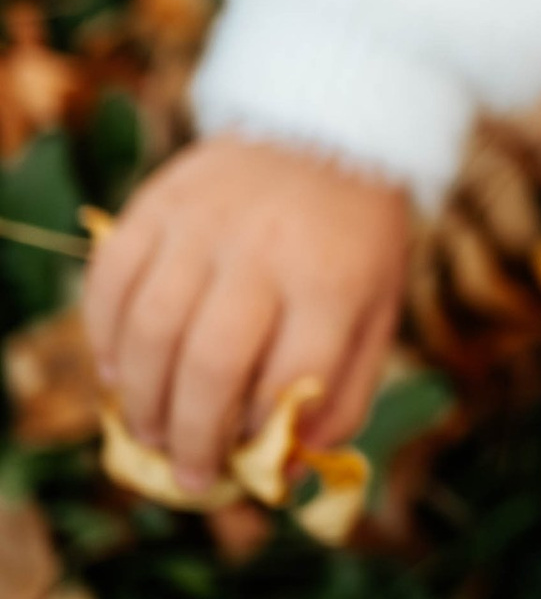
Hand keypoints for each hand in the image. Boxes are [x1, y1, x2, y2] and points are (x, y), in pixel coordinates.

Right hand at [84, 138, 410, 496]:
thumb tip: (291, 466)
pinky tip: (117, 369)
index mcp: (334, 281)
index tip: (248, 459)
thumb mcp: (379, 309)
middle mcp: (266, 251)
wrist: (327, 125)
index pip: (289, 380)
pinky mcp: (160, 202)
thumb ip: (345, 389)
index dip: (261, 434)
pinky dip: (104, 333)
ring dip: (140, 398)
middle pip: (211, 365)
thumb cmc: (353, 238)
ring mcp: (206, 223)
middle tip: (187, 473)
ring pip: (152, 329)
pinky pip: (112, 278)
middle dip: (191, 436)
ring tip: (148, 432)